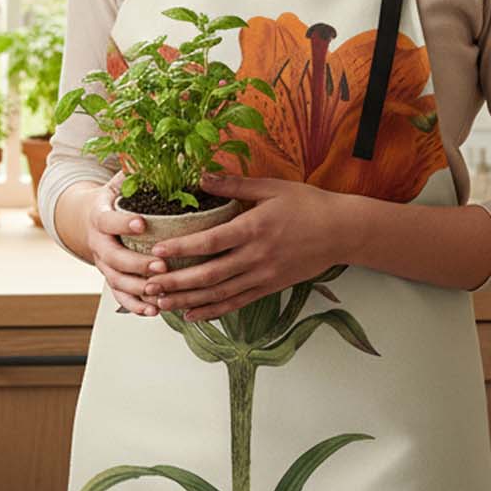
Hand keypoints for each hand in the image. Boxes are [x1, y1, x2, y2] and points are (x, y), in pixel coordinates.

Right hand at [84, 171, 174, 318]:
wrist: (89, 219)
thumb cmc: (115, 198)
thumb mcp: (122, 181)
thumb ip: (142, 172)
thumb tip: (179, 156)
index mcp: (99, 215)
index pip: (109, 220)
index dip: (124, 223)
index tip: (143, 224)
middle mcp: (98, 243)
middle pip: (113, 258)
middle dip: (137, 264)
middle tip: (162, 266)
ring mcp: (103, 264)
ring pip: (116, 281)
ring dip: (138, 289)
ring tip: (159, 292)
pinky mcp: (110, 279)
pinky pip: (120, 297)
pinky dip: (135, 306)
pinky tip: (153, 311)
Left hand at [139, 171, 351, 322]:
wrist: (342, 231)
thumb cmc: (308, 204)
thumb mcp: (272, 187)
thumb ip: (234, 184)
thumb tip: (200, 176)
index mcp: (254, 228)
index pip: (211, 241)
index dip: (182, 248)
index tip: (157, 252)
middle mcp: (256, 256)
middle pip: (209, 274)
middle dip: (176, 281)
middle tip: (148, 284)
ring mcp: (263, 276)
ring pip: (220, 293)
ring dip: (188, 300)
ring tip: (160, 303)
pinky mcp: (270, 287)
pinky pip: (237, 303)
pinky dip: (213, 311)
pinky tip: (192, 315)